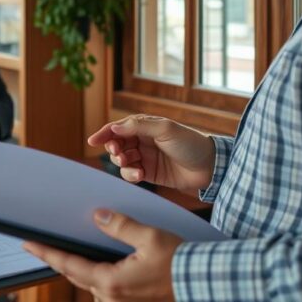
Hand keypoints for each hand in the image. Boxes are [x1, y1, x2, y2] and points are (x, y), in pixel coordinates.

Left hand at [23, 209, 179, 301]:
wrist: (202, 281)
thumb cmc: (179, 261)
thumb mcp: (149, 236)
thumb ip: (120, 225)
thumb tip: (97, 216)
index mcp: (112, 282)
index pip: (69, 265)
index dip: (47, 253)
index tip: (28, 244)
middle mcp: (112, 297)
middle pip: (77, 275)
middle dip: (61, 259)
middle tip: (42, 243)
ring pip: (91, 282)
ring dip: (81, 267)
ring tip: (69, 248)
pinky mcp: (130, 301)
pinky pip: (105, 287)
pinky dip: (97, 272)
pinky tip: (99, 259)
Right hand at [88, 115, 214, 191]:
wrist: (209, 166)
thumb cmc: (190, 143)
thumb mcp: (165, 129)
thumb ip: (139, 126)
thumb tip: (115, 127)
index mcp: (146, 126)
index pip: (119, 128)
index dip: (105, 133)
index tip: (92, 141)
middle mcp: (143, 141)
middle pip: (118, 144)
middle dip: (115, 149)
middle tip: (119, 153)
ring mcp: (146, 158)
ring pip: (123, 160)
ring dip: (123, 163)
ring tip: (132, 166)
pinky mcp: (150, 174)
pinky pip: (131, 174)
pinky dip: (131, 175)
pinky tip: (139, 175)